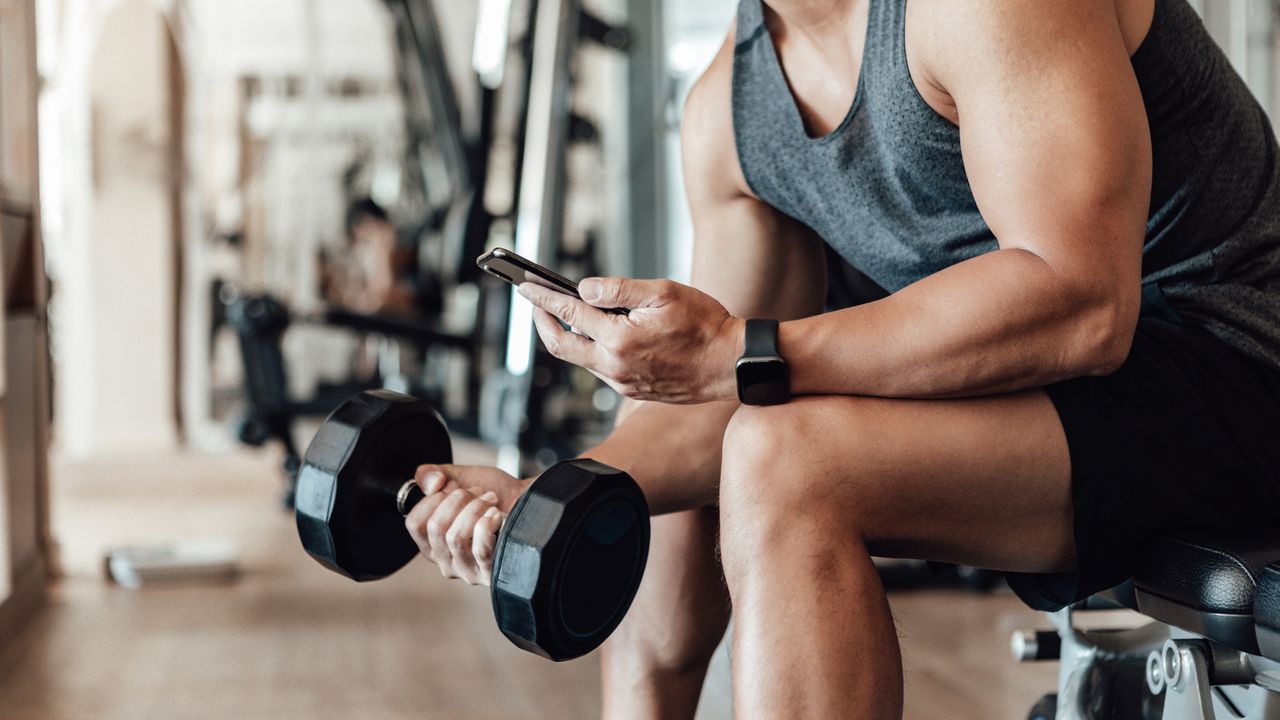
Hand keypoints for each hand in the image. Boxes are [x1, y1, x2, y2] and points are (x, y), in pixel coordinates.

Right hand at [404, 464, 528, 585]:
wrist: (530, 500)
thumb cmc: (495, 494)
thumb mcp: (457, 477)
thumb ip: (431, 474)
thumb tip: (431, 484)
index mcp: (432, 543)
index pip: (414, 524)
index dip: (432, 499)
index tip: (451, 487)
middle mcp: (447, 561)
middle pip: (435, 528)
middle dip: (458, 499)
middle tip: (478, 491)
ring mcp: (469, 571)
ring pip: (456, 537)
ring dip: (475, 508)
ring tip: (490, 500)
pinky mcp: (492, 573)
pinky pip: (480, 548)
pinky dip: (489, 523)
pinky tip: (497, 516)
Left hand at [518, 278, 744, 403]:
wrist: (731, 364)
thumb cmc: (705, 324)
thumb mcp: (664, 292)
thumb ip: (619, 289)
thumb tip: (584, 289)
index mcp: (620, 339)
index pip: (570, 313)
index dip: (543, 297)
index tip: (525, 285)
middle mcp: (616, 366)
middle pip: (562, 345)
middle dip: (542, 321)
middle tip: (534, 301)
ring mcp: (623, 382)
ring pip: (580, 359)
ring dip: (567, 335)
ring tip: (563, 312)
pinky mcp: (632, 390)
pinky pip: (600, 368)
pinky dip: (589, 349)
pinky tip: (596, 333)